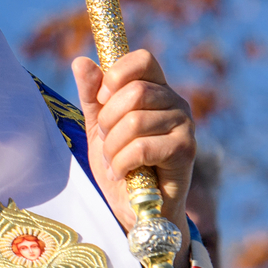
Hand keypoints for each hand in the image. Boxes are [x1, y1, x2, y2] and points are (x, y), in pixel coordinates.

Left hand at [72, 50, 194, 267]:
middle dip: (108, 120)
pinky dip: (123, 162)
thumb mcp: (98, 126)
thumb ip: (91, 94)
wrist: (136, 208)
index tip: (103, 97)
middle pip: (134, 91)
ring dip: (113, 147)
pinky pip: (143, 147)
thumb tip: (80, 61)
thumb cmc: (120, 164)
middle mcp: (175, 102)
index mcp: (156, 89)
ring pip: (135, 121)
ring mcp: (185, 125)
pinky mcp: (186, 150)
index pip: (143, 59)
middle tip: (107, 140)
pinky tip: (123, 173)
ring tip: (114, 162)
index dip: (117, 73)